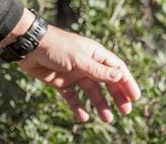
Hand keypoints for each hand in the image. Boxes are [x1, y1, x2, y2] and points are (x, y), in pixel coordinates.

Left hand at [16, 25, 141, 123]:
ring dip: (100, 104)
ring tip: (107, 119)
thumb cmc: (57, 47)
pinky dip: (78, 107)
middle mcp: (87, 64)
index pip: (117, 69)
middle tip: (126, 111)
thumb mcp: (79, 60)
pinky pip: (72, 97)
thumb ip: (98, 70)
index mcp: (95, 54)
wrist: (30, 47)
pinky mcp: (61, 82)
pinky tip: (83, 117)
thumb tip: (120, 76)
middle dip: (117, 96)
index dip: (127, 82)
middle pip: (106, 81)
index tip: (135, 97)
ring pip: (91, 91)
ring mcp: (74, 73)